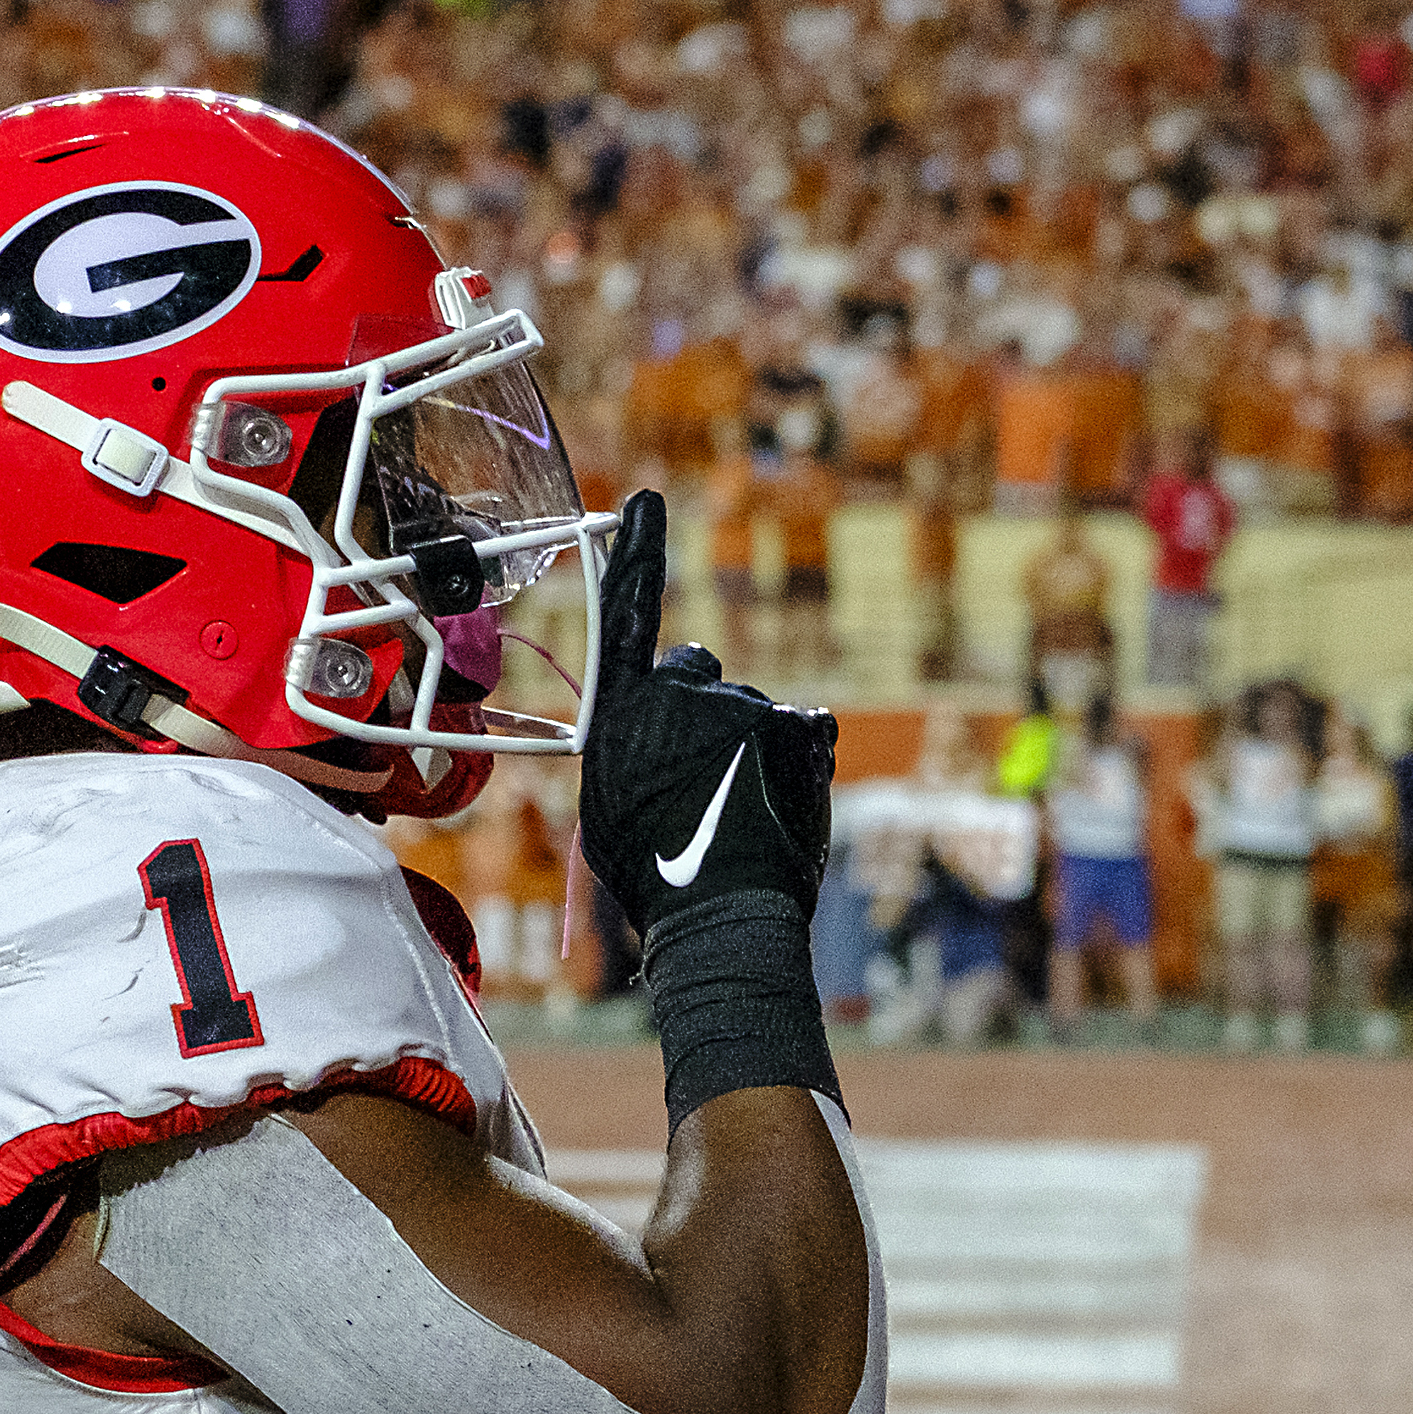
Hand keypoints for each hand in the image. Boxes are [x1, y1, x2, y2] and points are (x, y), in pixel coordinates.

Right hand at [578, 490, 836, 937]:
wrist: (720, 913)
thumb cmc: (654, 875)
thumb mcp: (612, 806)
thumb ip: (631, 747)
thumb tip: (654, 735)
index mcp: (621, 710)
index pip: (628, 611)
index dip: (638, 551)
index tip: (646, 500)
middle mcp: (680, 692)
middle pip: (695, 672)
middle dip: (700, 708)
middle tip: (700, 776)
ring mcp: (743, 705)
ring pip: (749, 712)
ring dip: (749, 748)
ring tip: (739, 814)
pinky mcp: (797, 726)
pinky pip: (800, 730)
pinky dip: (794, 758)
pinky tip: (779, 806)